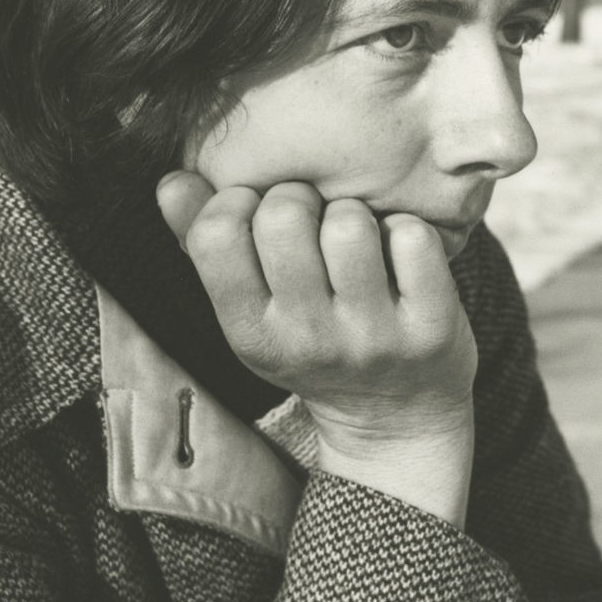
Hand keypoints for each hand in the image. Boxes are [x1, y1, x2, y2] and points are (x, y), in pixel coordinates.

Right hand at [157, 173, 476, 523]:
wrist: (396, 420)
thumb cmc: (314, 341)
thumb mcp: (252, 312)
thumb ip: (204, 243)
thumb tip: (171, 181)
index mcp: (250, 333)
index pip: (215, 235)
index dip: (235, 201)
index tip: (258, 213)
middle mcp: (307, 340)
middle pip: (285, 216)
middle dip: (300, 197)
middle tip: (314, 220)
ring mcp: (371, 337)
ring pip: (349, 223)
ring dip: (355, 212)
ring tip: (357, 238)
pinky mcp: (431, 329)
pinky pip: (413, 239)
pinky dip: (409, 230)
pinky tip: (401, 254)